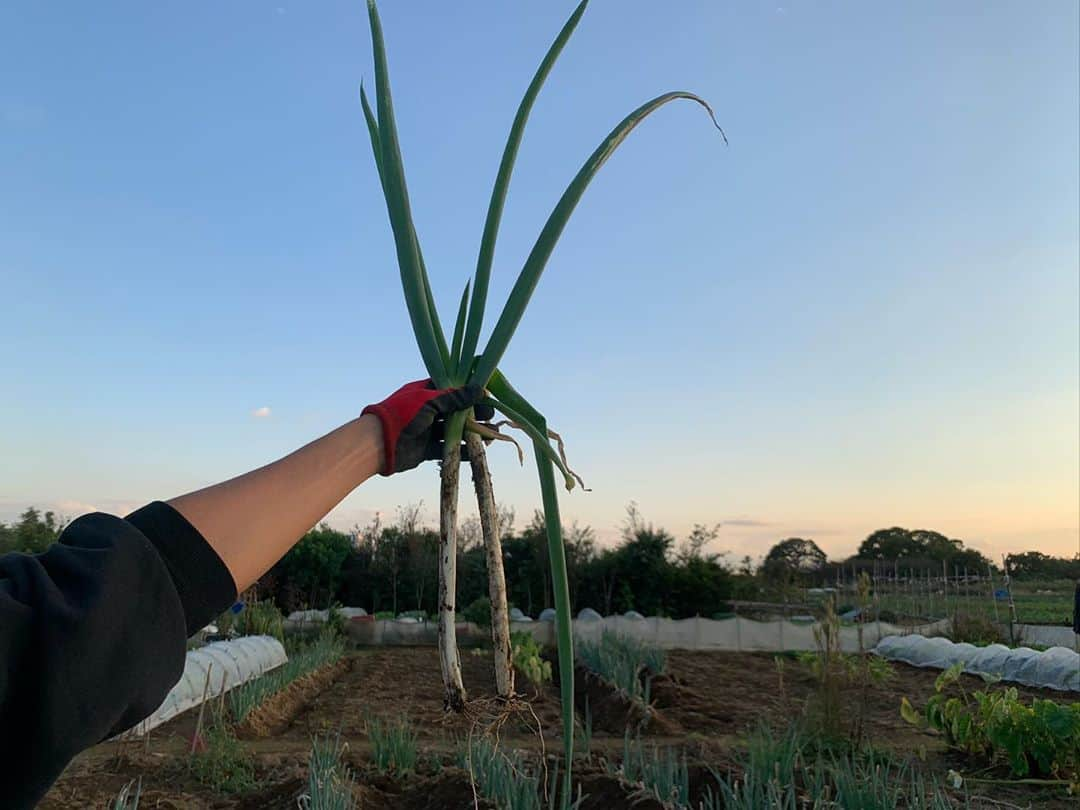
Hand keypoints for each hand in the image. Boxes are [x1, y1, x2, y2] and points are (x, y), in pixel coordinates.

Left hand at [362, 379, 493, 474]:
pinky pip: (447, 448)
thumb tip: (479, 389)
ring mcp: (427, 430)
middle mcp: (427, 409)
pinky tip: (477, 451)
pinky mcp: (426, 449)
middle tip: (491, 416)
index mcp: (425, 392)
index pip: (451, 388)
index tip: (486, 395)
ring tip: (492, 436)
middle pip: (456, 410)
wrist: (378, 443)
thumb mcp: (430, 401)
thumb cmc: (402, 414)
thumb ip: (454, 397)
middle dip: (475, 413)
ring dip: (472, 432)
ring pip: (454, 430)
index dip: (469, 391)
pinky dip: (461, 450)